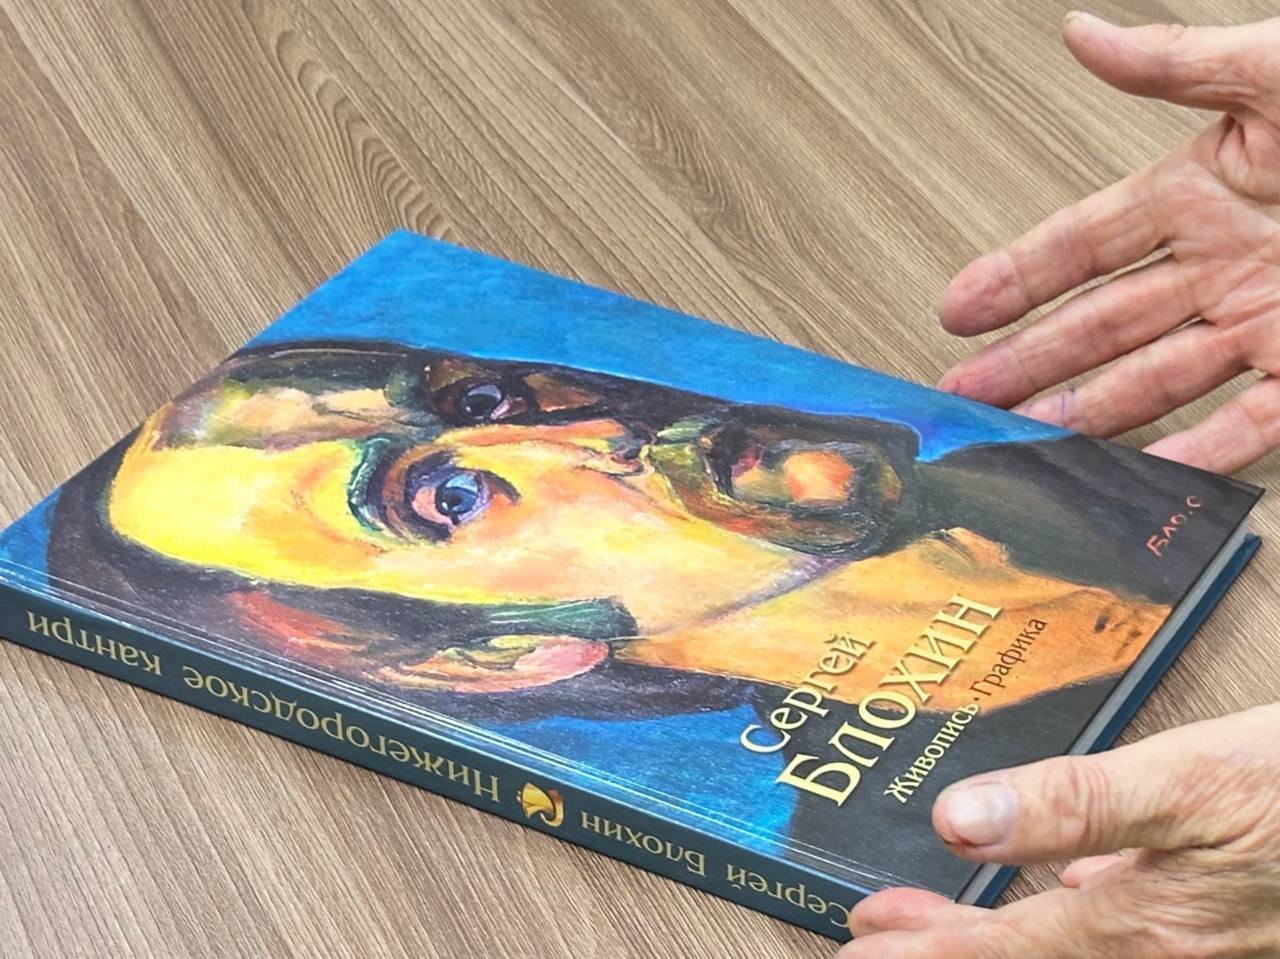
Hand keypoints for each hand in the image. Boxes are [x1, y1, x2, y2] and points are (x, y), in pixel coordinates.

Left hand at [839, 704, 1279, 957]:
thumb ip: (1074, 804)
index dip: (923, 955)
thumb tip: (962, 821)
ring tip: (930, 919)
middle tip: (868, 939)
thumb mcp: (1192, 782)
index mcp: (1143, 928)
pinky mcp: (1214, 918)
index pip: (1000, 954)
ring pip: (1065, 948)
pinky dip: (1059, 920)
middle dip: (941, 952)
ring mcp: (1193, 941)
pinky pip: (1115, 929)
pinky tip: (1062, 897)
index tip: (856, 952)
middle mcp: (1163, 951)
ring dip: (991, 936)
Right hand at [937, 13, 1279, 473]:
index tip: (958, 307)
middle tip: (967, 394)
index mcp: (1205, 185)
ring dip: (1090, 412)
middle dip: (1028, 361)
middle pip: (1102, 323)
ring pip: (1156, 378)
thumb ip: (1174, 62)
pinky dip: (1201, 451)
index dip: (1015, 276)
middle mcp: (1224, 261)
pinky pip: (1249, 419)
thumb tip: (1083, 34)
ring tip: (1028, 439)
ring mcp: (1266, 318)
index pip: (1083, 242)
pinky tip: (1149, 470)